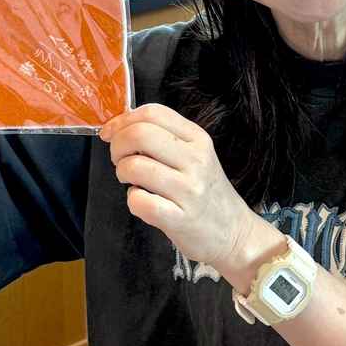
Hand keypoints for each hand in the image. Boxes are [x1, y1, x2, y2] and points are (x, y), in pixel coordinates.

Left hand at [100, 104, 260, 272]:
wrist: (234, 233)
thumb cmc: (205, 192)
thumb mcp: (195, 155)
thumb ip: (164, 138)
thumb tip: (119, 128)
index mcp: (198, 138)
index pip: (153, 112)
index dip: (123, 120)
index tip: (111, 132)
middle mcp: (196, 160)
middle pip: (140, 134)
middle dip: (117, 145)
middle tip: (119, 158)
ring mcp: (189, 190)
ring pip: (134, 167)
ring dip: (122, 173)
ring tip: (133, 182)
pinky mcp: (179, 219)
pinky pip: (139, 201)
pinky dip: (133, 200)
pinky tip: (144, 202)